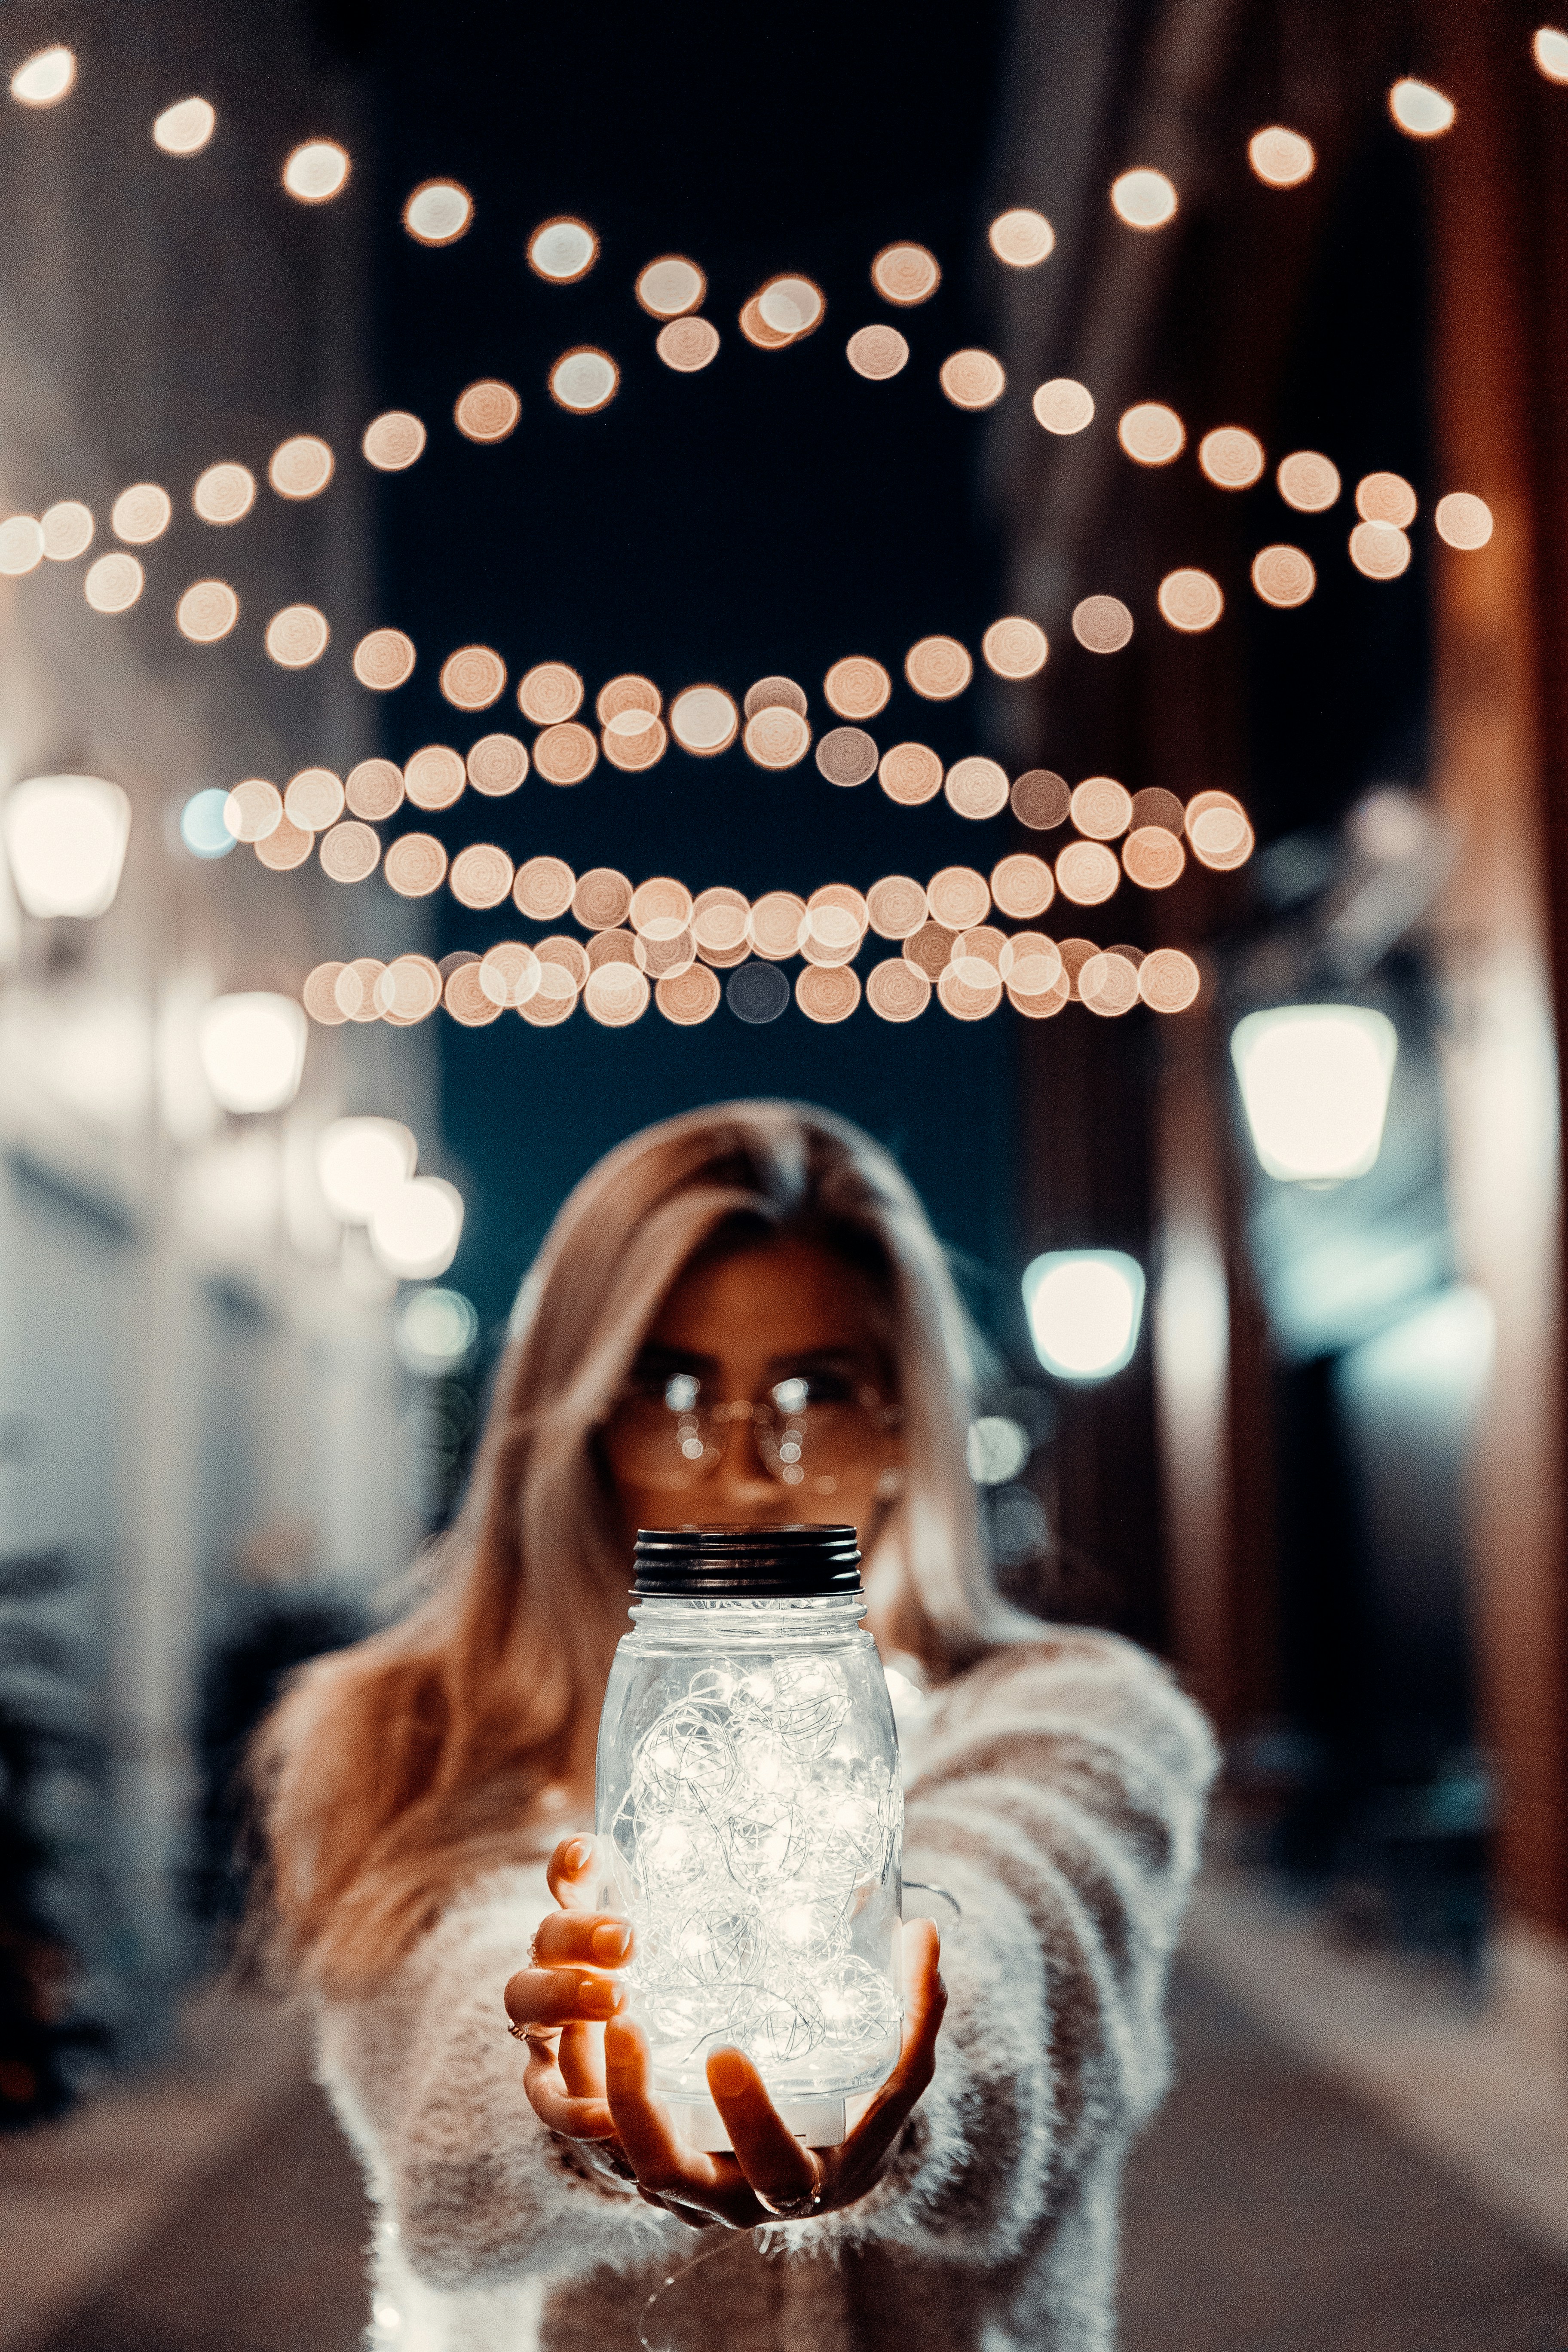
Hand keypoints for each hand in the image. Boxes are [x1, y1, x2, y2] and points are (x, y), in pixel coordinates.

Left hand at [507, 1836, 946, 2230]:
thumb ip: (916, 2008)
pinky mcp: (646, 2161)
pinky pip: (599, 2138)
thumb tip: (925, 1930)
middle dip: (641, 2106)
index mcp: (799, 2178)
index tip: (725, 2050)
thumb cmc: (862, 2108)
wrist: (823, 2159)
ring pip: (618, 2157)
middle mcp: (731, 2196)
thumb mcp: (897, 2069)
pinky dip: (579, 2089)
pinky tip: (569, 2024)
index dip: (750, 2118)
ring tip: (589, 2013)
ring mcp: (683, 2186)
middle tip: (628, 2023)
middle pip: (672, 2175)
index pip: (774, 2166)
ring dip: (596, 2089)